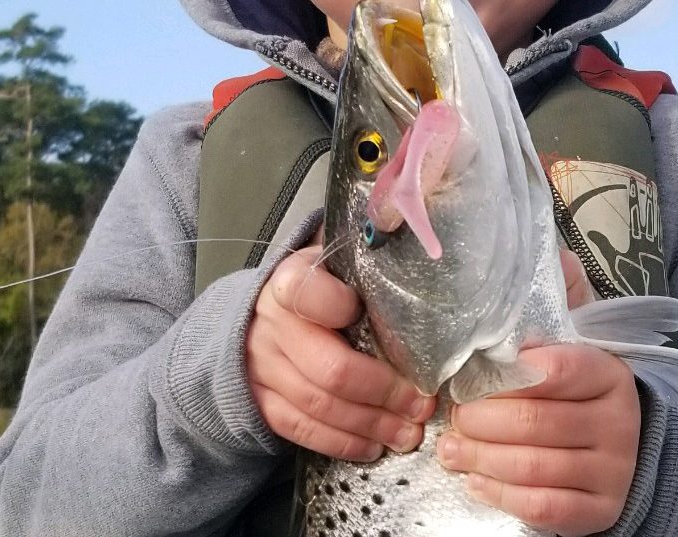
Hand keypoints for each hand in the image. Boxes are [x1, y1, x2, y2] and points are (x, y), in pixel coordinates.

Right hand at [246, 245, 435, 460]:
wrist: (255, 321)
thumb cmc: (314, 292)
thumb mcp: (333, 264)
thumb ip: (364, 257)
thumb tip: (412, 232)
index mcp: (291, 282)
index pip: (310, 293)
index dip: (344, 310)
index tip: (391, 327)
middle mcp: (272, 325)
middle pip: (331, 368)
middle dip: (384, 392)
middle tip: (422, 403)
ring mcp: (262, 367)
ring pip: (320, 405)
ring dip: (371, 424)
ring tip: (409, 431)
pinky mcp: (261, 402)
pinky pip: (302, 430)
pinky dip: (342, 442)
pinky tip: (374, 445)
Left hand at [436, 248, 638, 535]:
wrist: (634, 453)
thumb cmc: (585, 392)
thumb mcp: (581, 343)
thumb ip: (564, 301)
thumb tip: (553, 253)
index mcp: (610, 373)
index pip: (563, 368)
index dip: (516, 372)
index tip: (478, 373)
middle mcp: (617, 422)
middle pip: (535, 422)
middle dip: (480, 420)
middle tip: (454, 415)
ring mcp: (612, 470)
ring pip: (533, 467)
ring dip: (480, 458)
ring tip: (451, 449)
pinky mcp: (599, 511)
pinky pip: (542, 507)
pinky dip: (500, 493)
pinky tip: (476, 480)